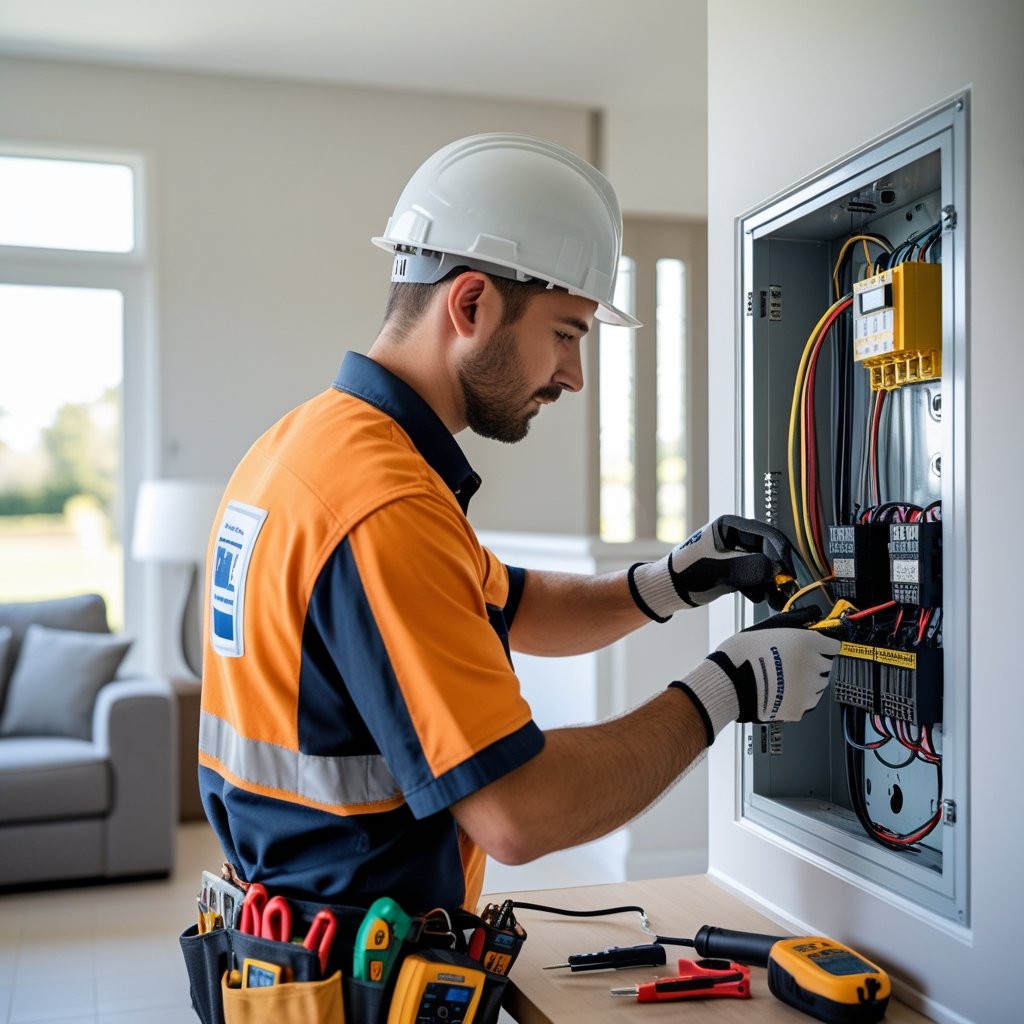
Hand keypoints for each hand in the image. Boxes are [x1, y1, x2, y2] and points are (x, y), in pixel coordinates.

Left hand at [628, 515, 796, 620]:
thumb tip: (776, 568)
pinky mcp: (733, 569)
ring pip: (762, 566)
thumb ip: (747, 568)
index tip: (793, 569)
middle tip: (791, 587)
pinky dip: (760, 587)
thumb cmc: (686, 574)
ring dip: (771, 582)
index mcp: (729, 527)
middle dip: (779, 570)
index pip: (765, 534)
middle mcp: (734, 537)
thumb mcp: (719, 570)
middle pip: (767, 551)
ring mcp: (734, 554)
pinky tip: (761, 599)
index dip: (782, 551)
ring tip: (777, 599)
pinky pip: (754, 576)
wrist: (668, 590)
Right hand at [669, 609, 838, 744]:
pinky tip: (782, 690)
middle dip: (813, 663)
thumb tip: (809, 616)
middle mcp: (812, 665)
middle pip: (826, 665)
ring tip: (784, 678)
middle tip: (791, 663)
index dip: (822, 646)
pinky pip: (808, 703)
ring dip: (808, 681)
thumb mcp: (768, 627)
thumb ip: (794, 622)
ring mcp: (808, 689)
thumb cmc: (743, 654)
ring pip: (819, 685)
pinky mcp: (800, 708)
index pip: (833, 645)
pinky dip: (798, 698)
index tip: (817, 648)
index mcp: (807, 642)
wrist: (729, 682)